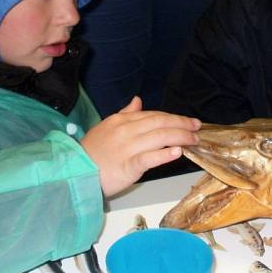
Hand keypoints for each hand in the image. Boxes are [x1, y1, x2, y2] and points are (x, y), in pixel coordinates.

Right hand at [81, 96, 200, 195]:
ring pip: (160, 137)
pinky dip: (165, 153)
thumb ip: (125, 113)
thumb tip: (137, 100)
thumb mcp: (107, 127)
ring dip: (181, 137)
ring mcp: (128, 147)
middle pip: (160, 122)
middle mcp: (127, 130)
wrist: (74, 172)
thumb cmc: (92, 152)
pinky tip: (178, 151)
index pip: (153, 115)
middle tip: (197, 127)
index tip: (188, 121)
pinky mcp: (128, 165)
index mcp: (122, 120)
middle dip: (182, 124)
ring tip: (194, 139)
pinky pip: (150, 157)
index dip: (173, 117)